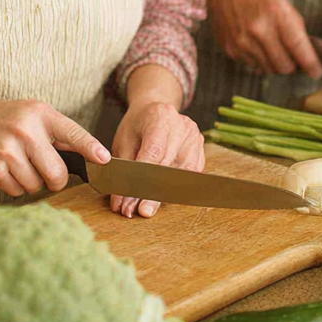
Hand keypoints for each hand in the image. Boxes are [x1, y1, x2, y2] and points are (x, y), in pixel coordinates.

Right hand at [0, 98, 109, 197]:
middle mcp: (25, 131)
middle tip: (48, 173)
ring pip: (36, 186)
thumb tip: (86, 154)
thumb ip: (55, 132)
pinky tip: (4, 168)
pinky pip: (17, 191)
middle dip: (56, 180)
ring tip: (18, 163)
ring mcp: (8, 151)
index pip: (72, 132)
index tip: (104, 160)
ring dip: (32, 182)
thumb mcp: (29, 114)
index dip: (90, 148)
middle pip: (57, 173)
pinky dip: (14, 186)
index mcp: (39, 113)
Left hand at [110, 100, 204, 218]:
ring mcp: (195, 137)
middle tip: (137, 211)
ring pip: (182, 174)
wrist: (155, 110)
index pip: (153, 152)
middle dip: (151, 193)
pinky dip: (176, 188)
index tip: (130, 201)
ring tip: (146, 208)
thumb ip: (123, 169)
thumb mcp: (124, 141)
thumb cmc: (137, 125)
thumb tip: (120, 202)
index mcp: (160, 117)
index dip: (142, 179)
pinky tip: (162, 197)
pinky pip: (191, 175)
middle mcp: (182, 126)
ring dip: (164, 195)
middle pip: (168, 166)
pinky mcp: (201, 150)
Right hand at [204, 0, 320, 76]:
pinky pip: (253, 66)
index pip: (298, 47)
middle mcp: (258, 30)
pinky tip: (256, 45)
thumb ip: (295, 27)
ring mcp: (242, 42)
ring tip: (271, 47)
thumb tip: (306, 54)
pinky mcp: (230, 50)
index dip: (310, 64)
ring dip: (274, 63)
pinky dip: (259, 60)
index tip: (316, 72)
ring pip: (268, 69)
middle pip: (284, 66)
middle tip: (292, 57)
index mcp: (276, 14)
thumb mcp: (282, 2)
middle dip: (292, 65)